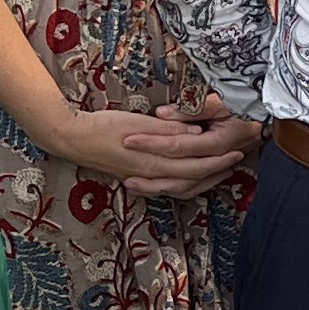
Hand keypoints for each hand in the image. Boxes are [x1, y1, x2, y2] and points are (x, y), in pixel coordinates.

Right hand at [43, 102, 240, 197]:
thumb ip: (169, 128)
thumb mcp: (138, 122)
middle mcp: (152, 175)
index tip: (235, 150)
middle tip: (234, 162)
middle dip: (215, 171)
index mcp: (155, 161)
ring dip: (202, 180)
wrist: (73, 139)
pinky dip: (182, 185)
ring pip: (180, 187)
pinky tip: (188, 179)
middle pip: (192, 178)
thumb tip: (195, 133)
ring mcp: (143, 179)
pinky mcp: (135, 177)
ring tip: (218, 172)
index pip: (195, 164)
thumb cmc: (104, 126)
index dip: (217, 159)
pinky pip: (166, 187)